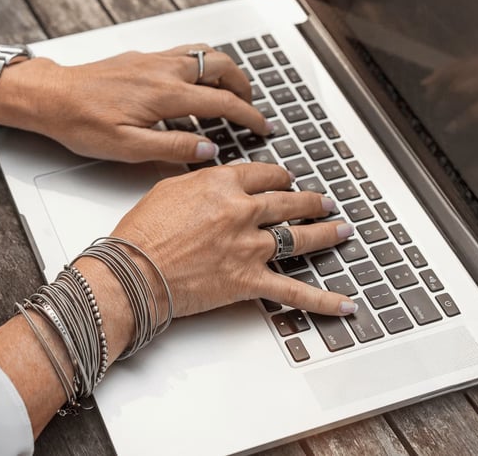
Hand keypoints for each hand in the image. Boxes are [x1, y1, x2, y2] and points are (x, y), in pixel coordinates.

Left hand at [0, 44, 269, 163]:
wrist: (51, 96)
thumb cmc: (82, 122)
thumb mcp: (127, 148)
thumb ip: (172, 148)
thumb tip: (208, 150)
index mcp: (166, 94)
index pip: (223, 102)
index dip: (249, 115)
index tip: (263, 126)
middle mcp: (164, 69)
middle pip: (221, 66)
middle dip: (244, 85)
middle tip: (251, 107)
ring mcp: (154, 59)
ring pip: (204, 53)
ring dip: (225, 69)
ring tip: (231, 90)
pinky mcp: (143, 56)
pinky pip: (185, 51)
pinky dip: (204, 62)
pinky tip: (197, 79)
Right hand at [104, 162, 356, 316]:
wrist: (134, 271)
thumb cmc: (143, 232)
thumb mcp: (168, 187)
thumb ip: (200, 181)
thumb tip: (213, 179)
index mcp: (222, 184)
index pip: (264, 175)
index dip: (279, 177)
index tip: (285, 179)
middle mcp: (242, 211)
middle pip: (288, 201)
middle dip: (310, 201)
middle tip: (322, 201)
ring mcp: (250, 246)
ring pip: (299, 237)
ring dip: (325, 233)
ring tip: (341, 230)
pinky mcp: (249, 280)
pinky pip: (295, 292)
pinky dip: (323, 300)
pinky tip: (344, 302)